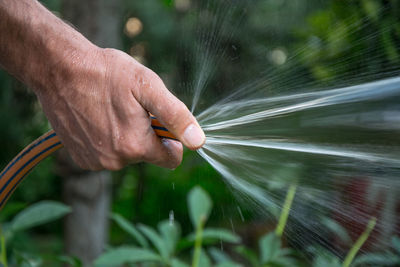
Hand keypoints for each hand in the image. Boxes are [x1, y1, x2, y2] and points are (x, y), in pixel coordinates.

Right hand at [35, 47, 204, 169]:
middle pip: (148, 155)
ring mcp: (95, 162)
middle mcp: (115, 161)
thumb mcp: (148, 87)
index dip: (171, 139)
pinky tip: (96, 118)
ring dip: (125, 136)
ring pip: (126, 154)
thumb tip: (198, 142)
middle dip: (146, 134)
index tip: (159, 119)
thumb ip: (176, 116)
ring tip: (111, 110)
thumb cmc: (106, 74)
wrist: (59, 70)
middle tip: (131, 108)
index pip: (172, 159)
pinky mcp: (80, 158)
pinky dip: (106, 139)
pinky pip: (106, 154)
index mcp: (136, 147)